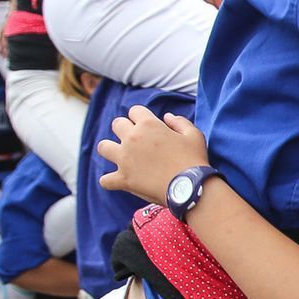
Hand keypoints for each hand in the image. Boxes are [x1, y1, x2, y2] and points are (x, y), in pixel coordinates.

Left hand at [96, 105, 210, 203]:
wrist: (190, 188)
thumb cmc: (194, 160)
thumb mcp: (194, 135)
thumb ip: (180, 122)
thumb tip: (167, 116)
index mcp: (148, 124)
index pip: (134, 111)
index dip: (141, 118)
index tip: (148, 127)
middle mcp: (132, 138)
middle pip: (116, 124)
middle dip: (124, 130)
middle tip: (135, 141)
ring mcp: (125, 159)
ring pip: (103, 147)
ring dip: (110, 150)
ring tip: (121, 157)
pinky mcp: (123, 179)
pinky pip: (105, 180)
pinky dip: (110, 181)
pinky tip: (119, 181)